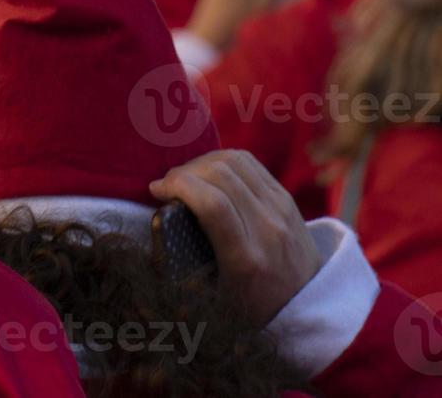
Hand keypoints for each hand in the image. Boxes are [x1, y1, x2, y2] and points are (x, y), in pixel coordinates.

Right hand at [150, 150, 321, 325]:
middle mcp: (268, 230)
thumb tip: (156, 224)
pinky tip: (208, 174)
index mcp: (247, 261)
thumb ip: (186, 269)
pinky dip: (221, 160)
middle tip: (167, 185)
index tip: (156, 191)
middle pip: (221, 175)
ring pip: (235, 161)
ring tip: (185, 178)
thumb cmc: (253, 307)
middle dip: (183, 172)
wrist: (310, 304)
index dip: (178, 186)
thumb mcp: (215, 300)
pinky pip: (249, 162)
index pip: (213, 204)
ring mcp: (281, 210)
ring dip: (201, 162)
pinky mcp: (287, 198)